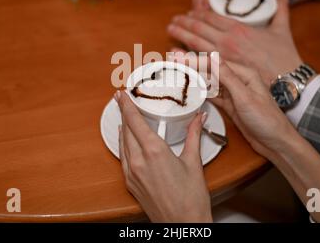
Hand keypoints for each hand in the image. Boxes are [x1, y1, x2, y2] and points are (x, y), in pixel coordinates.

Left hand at [114, 90, 212, 222]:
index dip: (126, 105)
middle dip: (124, 113)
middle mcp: (139, 161)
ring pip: (122, 143)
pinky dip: (123, 145)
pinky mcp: (130, 183)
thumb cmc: (191, 199)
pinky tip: (127, 141)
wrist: (183, 225)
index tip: (121, 94)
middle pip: (126, 130)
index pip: (135, 121)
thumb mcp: (193, 162)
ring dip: (123, 128)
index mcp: (155, 152)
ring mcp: (132, 173)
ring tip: (125, 117)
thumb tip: (199, 119)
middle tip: (123, 101)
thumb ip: (194, 136)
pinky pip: (123, 157)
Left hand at [167, 0, 302, 84]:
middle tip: (174, 21)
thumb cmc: (285, 58)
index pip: (212, 17)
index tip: (191, 12)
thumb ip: (280, 12)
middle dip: (184, 23)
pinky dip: (187, 59)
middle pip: (199, 29)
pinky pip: (199, 65)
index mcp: (239, 29)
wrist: (289, 82)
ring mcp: (222, 58)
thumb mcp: (282, 31)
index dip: (199, 13)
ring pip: (195, 45)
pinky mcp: (221, 74)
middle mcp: (227, 42)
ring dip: (181, 37)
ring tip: (171, 32)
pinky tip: (177, 56)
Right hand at [168, 55, 319, 221]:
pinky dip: (201, 93)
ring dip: (194, 78)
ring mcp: (234, 93)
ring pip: (210, 82)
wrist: (276, 142)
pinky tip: (190, 90)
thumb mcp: (245, 97)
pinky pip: (213, 95)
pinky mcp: (231, 105)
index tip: (179, 58)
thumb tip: (213, 58)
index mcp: (245, 73)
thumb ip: (228, 77)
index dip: (196, 60)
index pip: (215, 63)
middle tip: (173, 60)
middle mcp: (239, 80)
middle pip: (211, 70)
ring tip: (177, 72)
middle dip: (192, 65)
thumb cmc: (268, 120)